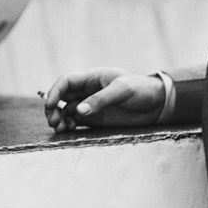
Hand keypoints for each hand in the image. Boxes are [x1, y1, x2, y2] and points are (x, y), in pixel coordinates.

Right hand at [43, 68, 165, 131]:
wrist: (158, 104)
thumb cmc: (142, 90)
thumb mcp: (123, 90)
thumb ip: (101, 100)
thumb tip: (78, 111)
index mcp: (93, 77)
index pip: (67, 82)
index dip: (55, 92)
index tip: (49, 105)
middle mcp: (88, 91)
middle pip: (61, 97)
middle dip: (53, 108)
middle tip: (54, 121)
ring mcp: (91, 105)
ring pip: (65, 110)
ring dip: (58, 118)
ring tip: (60, 127)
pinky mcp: (96, 118)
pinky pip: (75, 121)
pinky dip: (68, 125)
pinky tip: (68, 129)